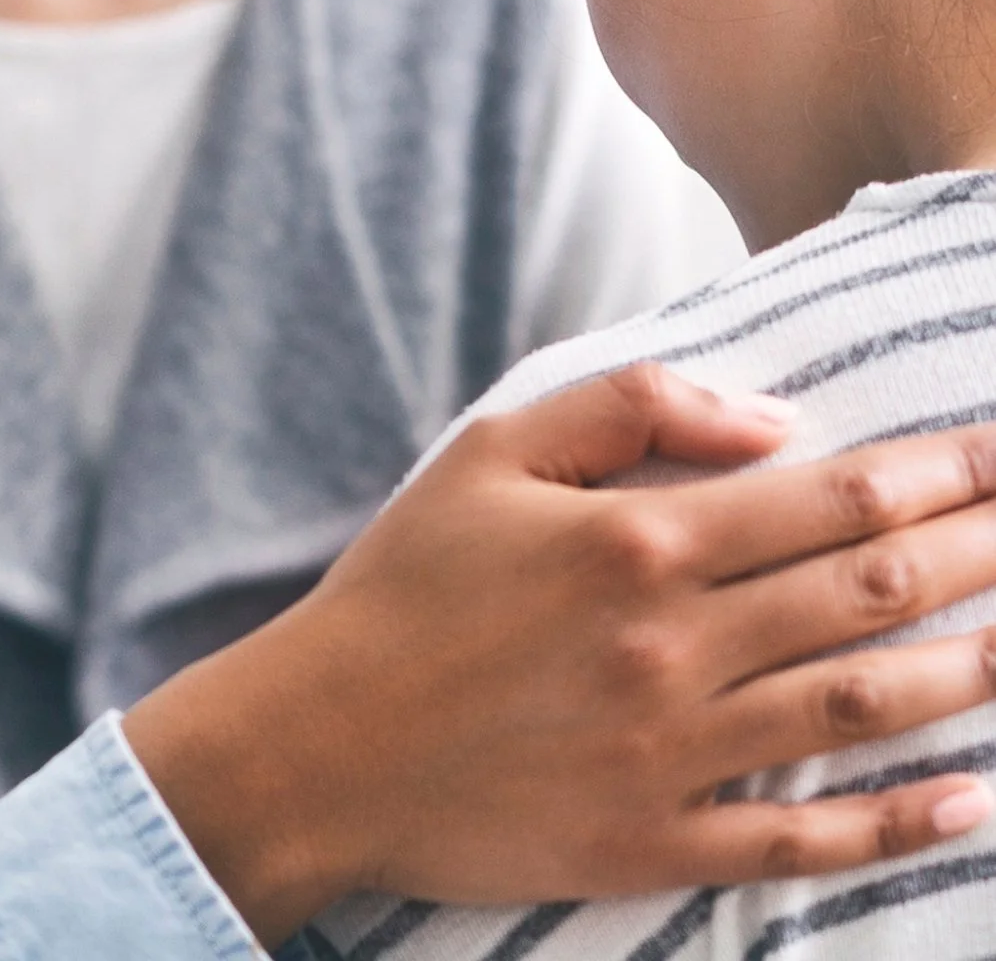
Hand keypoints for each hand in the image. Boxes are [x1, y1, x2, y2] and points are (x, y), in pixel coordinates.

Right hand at [120, 364, 995, 944]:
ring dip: (966, 671)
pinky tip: (969, 800)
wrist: (320, 741)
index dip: (934, 475)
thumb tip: (773, 423)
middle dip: (978, 555)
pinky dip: (899, 823)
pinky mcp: (657, 840)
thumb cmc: (402, 586)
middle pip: (869, 595)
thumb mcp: (489, 453)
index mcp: (635, 541)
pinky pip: (805, 839)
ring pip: (862, 707)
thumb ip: (628, 410)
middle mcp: (674, 645)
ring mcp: (674, 752)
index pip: (829, 500)